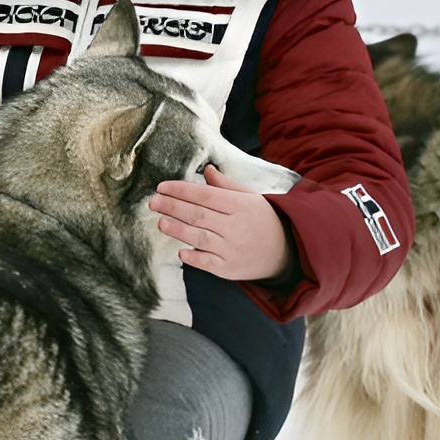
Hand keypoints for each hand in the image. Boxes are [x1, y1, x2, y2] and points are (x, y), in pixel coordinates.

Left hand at [149, 167, 290, 282]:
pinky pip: (209, 263)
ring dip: (178, 230)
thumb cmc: (263, 219)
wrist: (286, 252)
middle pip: (199, 215)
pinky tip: (180, 252)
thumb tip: (207, 169)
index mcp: (240, 206)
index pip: (206, 196)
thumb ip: (226, 185)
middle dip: (173, 207)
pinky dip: (195, 258)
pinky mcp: (229, 269)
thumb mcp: (250, 197)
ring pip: (200, 238)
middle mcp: (235, 227)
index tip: (162, 187)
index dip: (182, 190)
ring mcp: (232, 250)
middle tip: (153, 201)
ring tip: (161, 221)